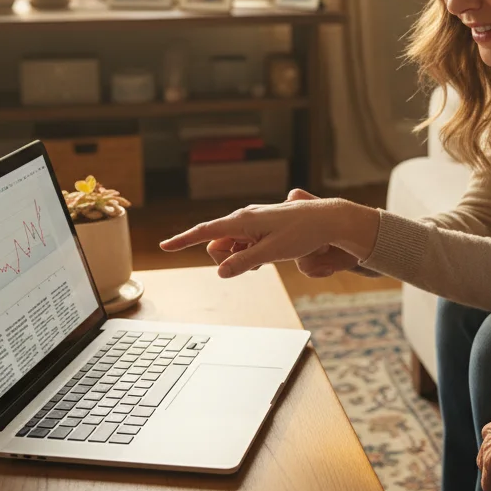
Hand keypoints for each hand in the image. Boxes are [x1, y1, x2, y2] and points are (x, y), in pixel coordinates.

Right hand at [158, 189, 379, 277]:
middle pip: (217, 244)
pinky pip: (244, 244)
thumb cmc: (301, 233)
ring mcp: (252, 221)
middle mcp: (244, 218)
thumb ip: (244, 262)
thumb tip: (220, 272)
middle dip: (227, 258)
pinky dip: (251, 253)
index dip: (184, 240)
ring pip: (231, 246)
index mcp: (243, 220)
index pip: (205, 231)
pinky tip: (269, 255)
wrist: (327, 219)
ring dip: (241, 257)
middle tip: (256, 262)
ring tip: (268, 257)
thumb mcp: (272, 253)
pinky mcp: (261, 226)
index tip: (164, 247)